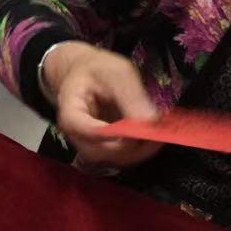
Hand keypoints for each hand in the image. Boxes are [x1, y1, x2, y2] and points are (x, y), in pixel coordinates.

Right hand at [43, 41, 161, 169]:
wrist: (87, 74)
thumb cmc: (98, 70)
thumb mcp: (116, 72)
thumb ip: (131, 94)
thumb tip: (151, 120)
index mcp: (71, 110)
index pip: (84, 129)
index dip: (111, 134)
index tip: (138, 128)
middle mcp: (76, 134)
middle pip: (99, 152)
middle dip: (131, 146)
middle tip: (156, 130)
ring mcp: (90, 144)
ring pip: (113, 159)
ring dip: (140, 151)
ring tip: (159, 132)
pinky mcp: (105, 148)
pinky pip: (122, 157)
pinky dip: (141, 150)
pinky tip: (154, 135)